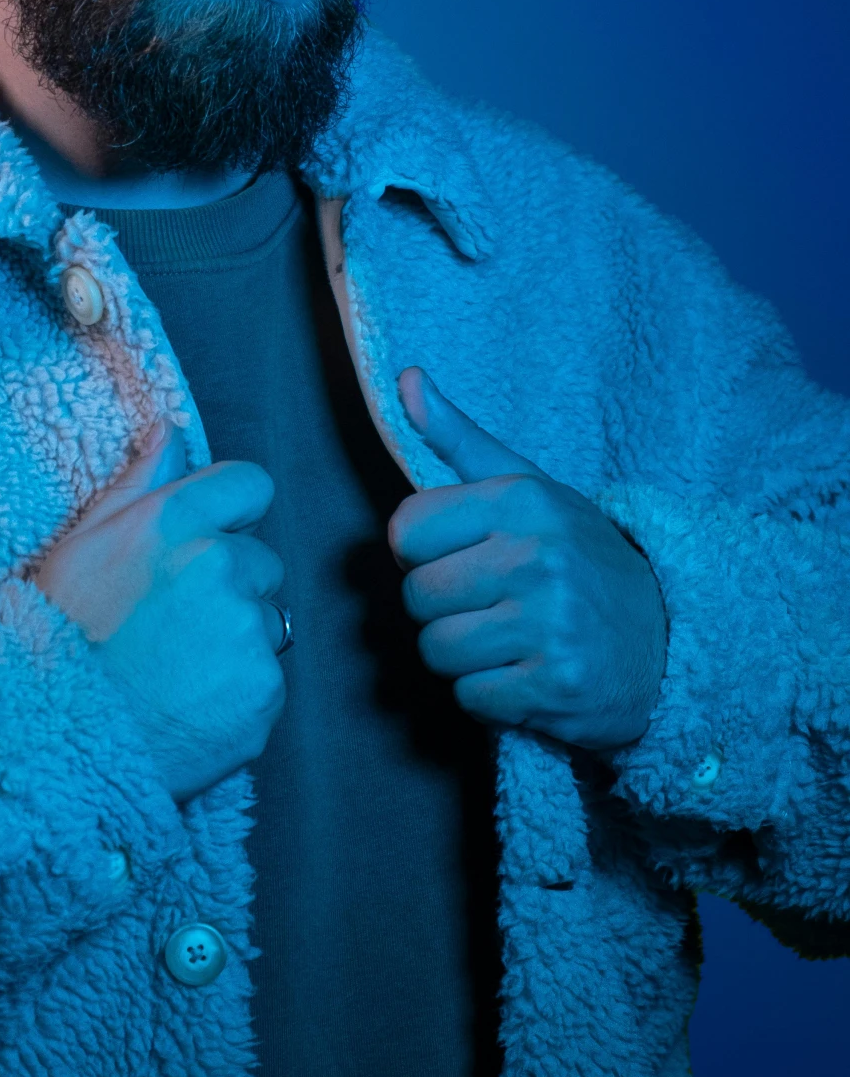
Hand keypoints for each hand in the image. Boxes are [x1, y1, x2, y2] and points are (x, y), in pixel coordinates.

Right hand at [33, 422, 284, 801]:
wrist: (58, 744)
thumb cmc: (58, 640)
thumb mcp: (79, 548)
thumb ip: (137, 484)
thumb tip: (170, 430)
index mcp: (176, 521)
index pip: (251, 484)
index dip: (231, 513)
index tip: (207, 541)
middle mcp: (222, 565)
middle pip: (260, 561)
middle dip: (231, 585)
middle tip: (173, 623)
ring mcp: (248, 631)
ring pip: (265, 622)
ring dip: (235, 640)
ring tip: (176, 669)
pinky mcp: (264, 690)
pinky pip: (266, 679)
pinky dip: (238, 692)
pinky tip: (189, 704)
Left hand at [391, 368, 667, 751]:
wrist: (672, 639)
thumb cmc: (582, 559)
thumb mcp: (531, 489)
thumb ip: (460, 439)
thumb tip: (404, 378)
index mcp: (522, 501)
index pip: (406, 530)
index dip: (421, 554)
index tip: (458, 558)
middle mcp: (537, 557)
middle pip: (418, 596)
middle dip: (441, 609)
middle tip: (487, 606)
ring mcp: (549, 624)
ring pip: (438, 651)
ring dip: (462, 657)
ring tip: (506, 641)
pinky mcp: (557, 685)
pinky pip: (471, 698)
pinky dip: (489, 697)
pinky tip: (525, 674)